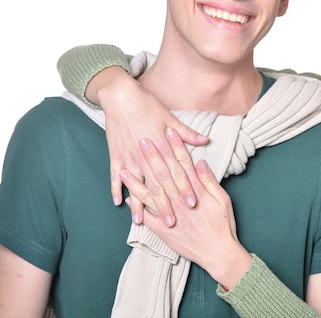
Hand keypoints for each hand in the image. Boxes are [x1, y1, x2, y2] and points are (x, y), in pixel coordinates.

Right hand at [88, 66, 207, 221]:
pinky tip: (118, 203)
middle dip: (165, 204)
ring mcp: (129, 156)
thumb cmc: (148, 105)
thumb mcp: (171, 117)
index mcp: (163, 146)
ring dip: (139, 203)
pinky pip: (115, 175)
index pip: (176, 172)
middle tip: (172, 222)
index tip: (192, 203)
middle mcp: (146, 155)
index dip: (185, 188)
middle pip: (158, 184)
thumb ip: (187, 133)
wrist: (121, 96)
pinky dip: (116, 188)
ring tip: (142, 222)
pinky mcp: (115, 154)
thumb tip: (205, 141)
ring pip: (136, 185)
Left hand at [121, 130, 252, 288]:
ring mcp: (170, 215)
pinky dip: (134, 208)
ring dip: (136, 181)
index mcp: (195, 191)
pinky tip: (124, 199)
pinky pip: (145, 217)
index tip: (169, 132)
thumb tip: (200, 162)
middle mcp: (180, 201)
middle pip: (163, 174)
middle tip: (143, 140)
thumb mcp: (222, 199)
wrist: (218, 253)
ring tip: (125, 168)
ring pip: (149, 195)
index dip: (176, 146)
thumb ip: (209, 180)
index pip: (183, 164)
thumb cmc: (223, 225)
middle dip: (152, 157)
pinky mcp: (163, 230)